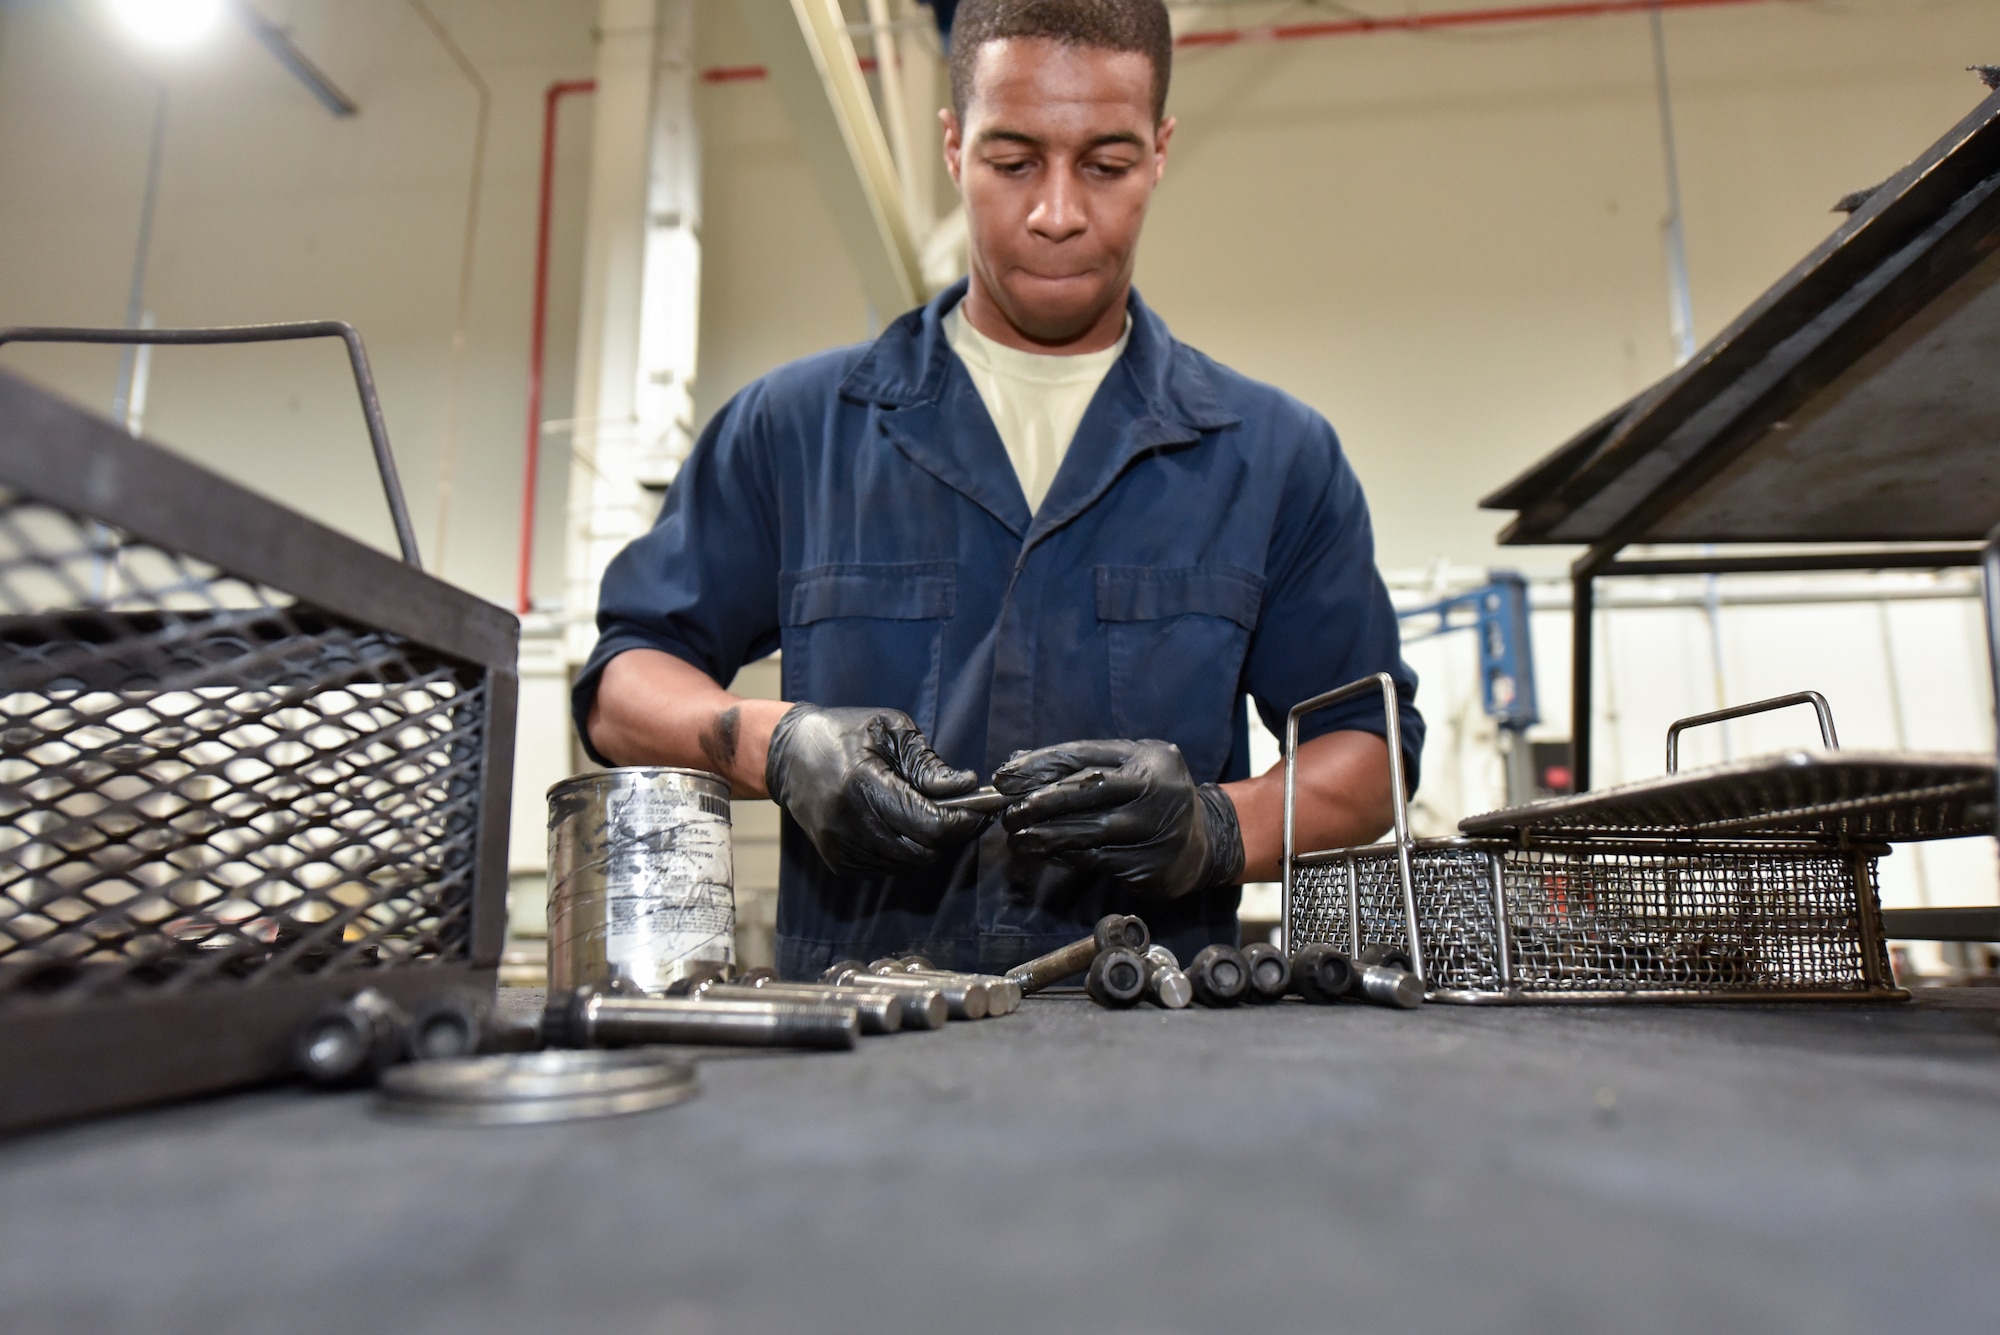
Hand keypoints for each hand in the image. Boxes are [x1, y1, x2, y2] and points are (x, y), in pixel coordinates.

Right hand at [764, 705, 984, 873]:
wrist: (789, 755)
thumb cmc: (845, 733)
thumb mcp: (890, 731)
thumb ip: (928, 763)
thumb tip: (966, 786)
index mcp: (862, 785)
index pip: (928, 823)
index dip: (963, 820)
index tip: (984, 807)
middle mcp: (848, 823)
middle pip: (923, 849)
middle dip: (952, 833)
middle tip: (967, 811)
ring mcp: (840, 847)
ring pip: (908, 863)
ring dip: (930, 844)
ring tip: (934, 814)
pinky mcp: (838, 862)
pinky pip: (888, 868)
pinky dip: (906, 852)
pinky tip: (904, 825)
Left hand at [993, 739, 1244, 899]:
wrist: (1206, 843)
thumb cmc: (1154, 797)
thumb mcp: (1129, 767)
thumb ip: (1081, 763)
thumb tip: (1018, 764)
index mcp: (1150, 757)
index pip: (1084, 756)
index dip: (1039, 767)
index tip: (1005, 778)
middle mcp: (1158, 789)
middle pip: (1086, 792)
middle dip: (1040, 802)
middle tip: (1009, 814)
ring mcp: (1158, 830)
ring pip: (1088, 832)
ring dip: (1046, 836)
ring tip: (1018, 839)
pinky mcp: (1152, 866)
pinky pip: (1098, 860)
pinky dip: (1067, 857)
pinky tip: (1047, 854)